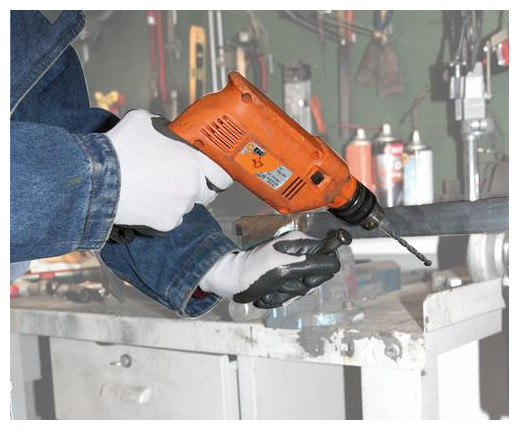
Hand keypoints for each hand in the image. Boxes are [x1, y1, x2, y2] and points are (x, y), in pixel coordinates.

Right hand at [105, 109, 232, 231]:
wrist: (98, 180)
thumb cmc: (120, 150)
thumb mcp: (143, 121)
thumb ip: (164, 126)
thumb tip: (166, 130)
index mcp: (193, 161)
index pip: (223, 174)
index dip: (219, 174)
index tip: (215, 175)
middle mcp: (192, 186)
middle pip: (206, 192)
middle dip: (196, 187)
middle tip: (179, 180)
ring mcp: (181, 207)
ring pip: (187, 205)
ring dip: (177, 198)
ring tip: (154, 188)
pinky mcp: (167, 223)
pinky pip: (172, 218)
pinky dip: (164, 212)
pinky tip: (148, 201)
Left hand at [199, 231, 341, 307]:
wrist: (228, 281)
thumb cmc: (252, 272)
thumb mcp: (284, 267)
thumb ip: (311, 264)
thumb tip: (335, 264)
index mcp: (299, 243)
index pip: (329, 257)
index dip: (321, 271)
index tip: (306, 277)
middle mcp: (297, 254)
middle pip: (316, 277)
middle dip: (298, 286)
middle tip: (281, 282)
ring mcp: (289, 269)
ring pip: (302, 290)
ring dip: (285, 294)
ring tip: (269, 288)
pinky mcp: (282, 282)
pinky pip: (290, 296)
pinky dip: (277, 299)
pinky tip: (264, 294)